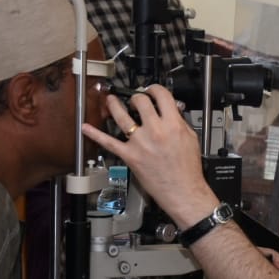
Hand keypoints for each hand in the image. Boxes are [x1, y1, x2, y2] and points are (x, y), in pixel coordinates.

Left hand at [81, 85, 218, 228]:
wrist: (182, 190)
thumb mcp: (191, 138)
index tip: (152, 90)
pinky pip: (109, 143)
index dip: (155, 89)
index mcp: (172, 124)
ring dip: (114, 105)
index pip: (161, 95)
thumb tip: (172, 112)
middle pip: (140, 102)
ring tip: (110, 100)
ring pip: (121, 116)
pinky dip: (95, 135)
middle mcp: (154, 130)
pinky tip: (86, 128)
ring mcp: (139, 142)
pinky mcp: (129, 156)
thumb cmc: (188, 169)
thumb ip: (179, 122)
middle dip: (137, 97)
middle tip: (135, 100)